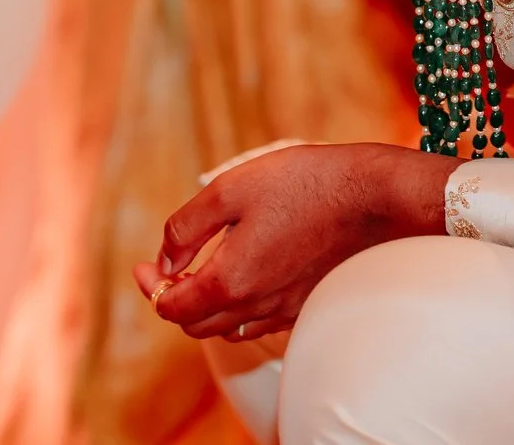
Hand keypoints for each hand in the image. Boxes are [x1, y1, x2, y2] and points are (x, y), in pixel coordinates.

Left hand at [132, 143, 453, 341]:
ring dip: (205, 308)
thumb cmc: (301, 185)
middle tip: (165, 269)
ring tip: (199, 273)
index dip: (150, 289)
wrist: (371, 197)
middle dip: (173, 300)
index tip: (142, 266)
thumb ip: (185, 229)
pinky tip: (241, 280)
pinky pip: (260, 323)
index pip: (173, 309)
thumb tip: (163, 259)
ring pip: (229, 328)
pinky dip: (237, 310)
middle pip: (197, 325)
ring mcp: (286, 310)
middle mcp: (257, 307)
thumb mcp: (228, 190)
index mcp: (231, 281)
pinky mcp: (307, 305)